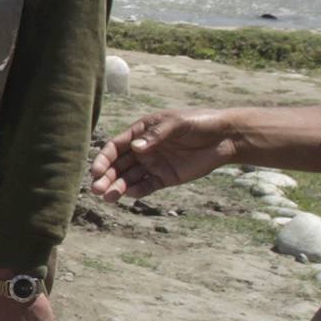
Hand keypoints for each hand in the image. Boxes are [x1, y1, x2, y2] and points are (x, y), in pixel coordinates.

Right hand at [91, 109, 234, 198]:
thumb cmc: (199, 123)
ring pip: (129, 178)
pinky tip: (129, 195)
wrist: (224, 137)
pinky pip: (147, 186)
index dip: (104, 159)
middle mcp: (143, 149)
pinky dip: (136, 191)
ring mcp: (153, 164)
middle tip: (96, 190)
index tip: (96, 171)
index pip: (116, 146)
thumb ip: (156, 135)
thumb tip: (135, 148)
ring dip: (117, 187)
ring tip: (108, 198)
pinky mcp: (165, 177)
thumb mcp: (177, 123)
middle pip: (118, 165)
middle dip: (106, 177)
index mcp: (141, 131)